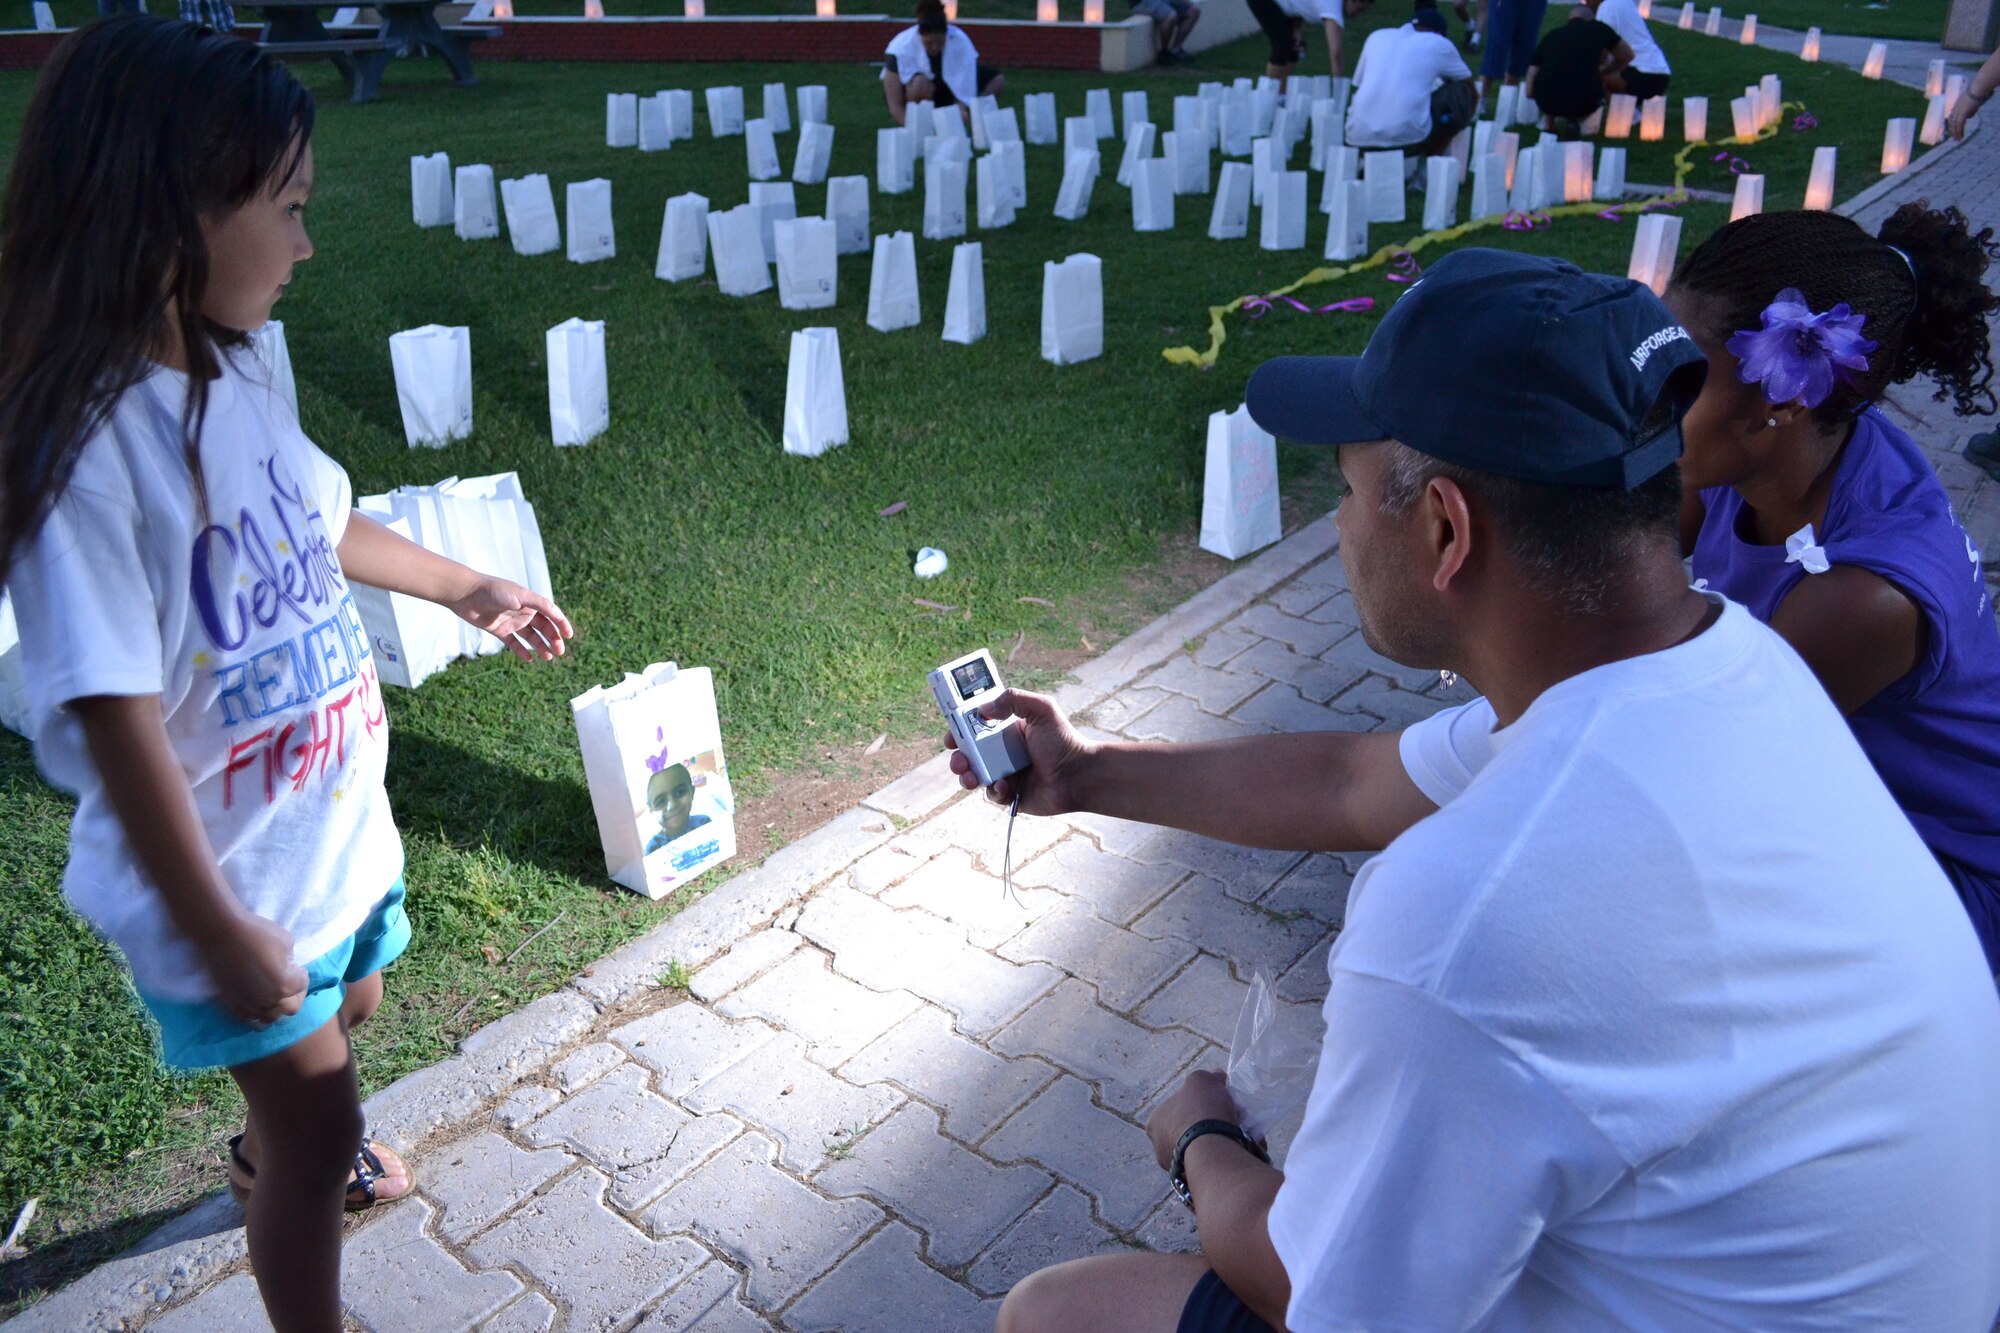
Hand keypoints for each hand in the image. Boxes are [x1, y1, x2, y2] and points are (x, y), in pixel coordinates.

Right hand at [196, 911, 308, 1025]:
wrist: (219, 934)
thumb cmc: (256, 933)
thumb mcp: (286, 941)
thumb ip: (291, 959)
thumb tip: (287, 966)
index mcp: (284, 986)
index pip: (302, 985)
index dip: (301, 974)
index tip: (296, 967)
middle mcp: (267, 1001)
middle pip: (289, 1008)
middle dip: (293, 995)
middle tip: (289, 981)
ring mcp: (247, 1005)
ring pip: (268, 1018)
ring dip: (275, 1008)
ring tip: (273, 994)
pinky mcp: (230, 1003)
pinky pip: (247, 1018)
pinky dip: (255, 1012)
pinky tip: (256, 1001)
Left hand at [449, 576, 574, 662]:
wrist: (465, 593)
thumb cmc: (490, 590)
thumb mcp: (515, 595)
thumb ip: (533, 602)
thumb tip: (551, 610)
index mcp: (529, 601)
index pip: (551, 613)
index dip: (561, 623)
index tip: (569, 635)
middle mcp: (523, 611)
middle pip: (544, 627)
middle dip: (553, 638)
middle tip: (559, 652)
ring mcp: (512, 621)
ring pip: (531, 636)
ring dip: (541, 646)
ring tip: (548, 657)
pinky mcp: (499, 629)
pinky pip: (514, 643)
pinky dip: (522, 651)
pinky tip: (530, 659)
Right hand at [943, 687, 1093, 814]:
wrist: (1079, 775)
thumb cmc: (1064, 741)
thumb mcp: (1042, 709)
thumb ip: (1013, 699)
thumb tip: (984, 708)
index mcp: (1006, 732)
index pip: (976, 729)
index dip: (960, 731)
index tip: (952, 734)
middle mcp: (1003, 753)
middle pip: (969, 755)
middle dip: (958, 757)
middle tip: (958, 758)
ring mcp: (1005, 775)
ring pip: (975, 776)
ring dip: (966, 776)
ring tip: (970, 777)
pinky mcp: (1011, 795)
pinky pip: (993, 795)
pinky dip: (994, 791)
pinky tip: (1004, 786)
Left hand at [1146, 1068, 1244, 1169]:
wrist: (1213, 1152)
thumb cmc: (1201, 1112)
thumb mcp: (1202, 1081)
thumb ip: (1207, 1077)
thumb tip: (1216, 1077)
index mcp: (1155, 1123)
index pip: (1177, 1108)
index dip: (1200, 1102)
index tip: (1218, 1100)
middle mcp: (1161, 1148)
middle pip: (1193, 1130)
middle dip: (1214, 1124)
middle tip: (1235, 1118)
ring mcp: (1179, 1169)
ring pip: (1207, 1149)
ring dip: (1226, 1140)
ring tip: (1247, 1134)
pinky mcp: (1198, 1183)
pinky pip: (1218, 1165)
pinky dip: (1232, 1156)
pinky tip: (1247, 1149)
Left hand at [1946, 94, 1981, 140]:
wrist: (1978, 88)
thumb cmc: (1977, 93)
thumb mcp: (1972, 103)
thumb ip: (1969, 110)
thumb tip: (1969, 117)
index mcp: (1956, 105)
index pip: (1951, 117)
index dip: (1952, 124)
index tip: (1952, 130)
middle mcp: (1955, 109)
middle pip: (1951, 122)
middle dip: (1952, 131)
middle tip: (1954, 138)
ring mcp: (1958, 111)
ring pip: (1955, 125)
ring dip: (1956, 133)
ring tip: (1958, 139)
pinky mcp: (1962, 114)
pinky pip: (1959, 125)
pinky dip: (1959, 131)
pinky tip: (1960, 136)